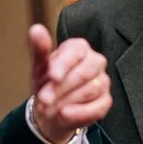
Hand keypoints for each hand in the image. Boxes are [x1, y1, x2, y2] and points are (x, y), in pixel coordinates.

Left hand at [28, 24, 111, 143]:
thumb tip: (36, 29)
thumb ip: (39, 48)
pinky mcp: (105, 101)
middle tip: (44, 99)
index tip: (52, 76)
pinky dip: (79, 113)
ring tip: (50, 107)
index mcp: (79, 48)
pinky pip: (97, 108)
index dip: (64, 65)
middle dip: (61, 88)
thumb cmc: (47, 83)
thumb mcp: (39, 66)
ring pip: (90, 91)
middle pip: (84, 73)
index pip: (76, 52)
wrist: (50, 109)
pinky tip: (64, 114)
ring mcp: (103, 81)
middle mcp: (95, 62)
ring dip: (67, 101)